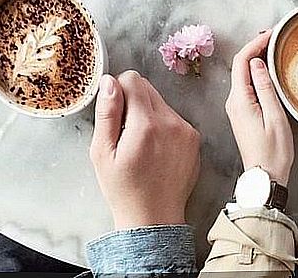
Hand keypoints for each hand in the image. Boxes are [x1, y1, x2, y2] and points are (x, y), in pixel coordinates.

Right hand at [90, 71, 200, 229]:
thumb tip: (109, 81)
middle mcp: (172, 122)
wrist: (154, 218)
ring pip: (161, 102)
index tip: (114, 114)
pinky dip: (163, 126)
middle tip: (125, 132)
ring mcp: (187, 130)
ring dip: (148, 114)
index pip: (133, 79)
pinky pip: (174, 117)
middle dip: (133, 102)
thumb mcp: (102, 153)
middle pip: (148, 88)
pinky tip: (155, 150)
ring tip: (141, 144)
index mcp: (147, 125)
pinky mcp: (195, 138)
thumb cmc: (124, 189)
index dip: (118, 91)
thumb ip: (107, 113)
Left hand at [225, 30, 293, 185]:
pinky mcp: (242, 113)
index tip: (272, 33)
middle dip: (256, 47)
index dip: (255, 43)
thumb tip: (258, 63)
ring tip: (275, 47)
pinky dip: (257, 72)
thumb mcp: (274, 117)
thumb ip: (265, 88)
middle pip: (241, 65)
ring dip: (257, 58)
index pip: (242, 62)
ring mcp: (236, 108)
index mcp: (239, 100)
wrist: (264, 178)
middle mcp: (233, 102)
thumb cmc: (273, 152)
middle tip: (276, 36)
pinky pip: (247, 86)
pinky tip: (269, 69)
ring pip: (243, 75)